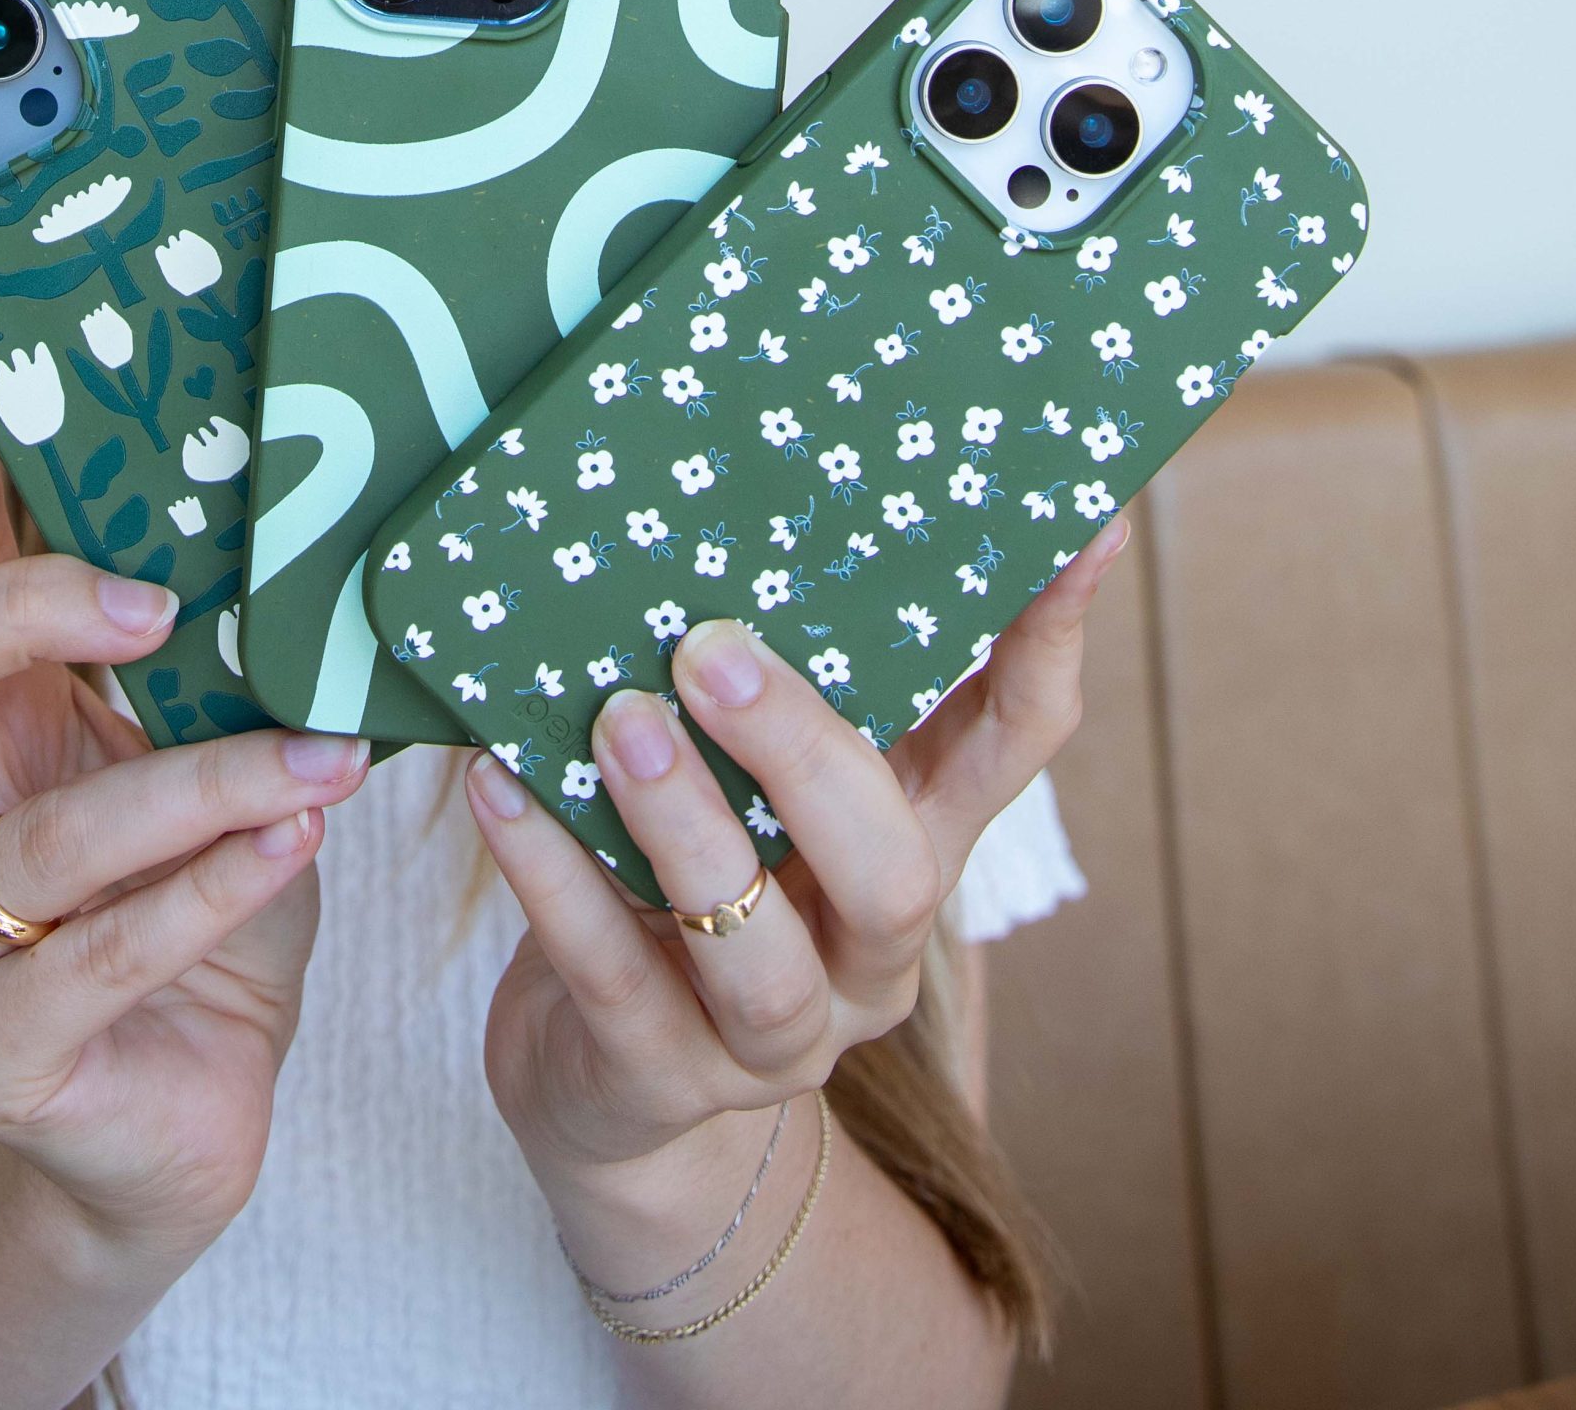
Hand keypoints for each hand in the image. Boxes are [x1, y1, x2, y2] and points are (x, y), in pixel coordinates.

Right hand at [0, 323, 368, 1257]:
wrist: (166, 1140)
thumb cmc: (203, 924)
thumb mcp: (210, 776)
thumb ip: (211, 680)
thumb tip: (298, 524)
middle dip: (28, 609)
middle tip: (155, 600)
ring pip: (48, 831)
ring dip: (199, 785)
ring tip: (320, 760)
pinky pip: (101, 953)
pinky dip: (210, 894)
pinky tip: (291, 846)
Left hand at [465, 517, 1122, 1219]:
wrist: (601, 1082)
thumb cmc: (676, 873)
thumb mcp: (747, 780)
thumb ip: (763, 678)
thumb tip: (728, 492)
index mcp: (908, 845)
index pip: (1014, 745)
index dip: (1050, 643)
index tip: (1076, 527)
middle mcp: (867, 952)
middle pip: (891, 872)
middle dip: (804, 754)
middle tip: (709, 650)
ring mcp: (772, 1034)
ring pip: (757, 951)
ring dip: (685, 824)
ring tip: (617, 720)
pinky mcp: (658, 1077)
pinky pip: (608, 975)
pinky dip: (550, 876)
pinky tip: (499, 787)